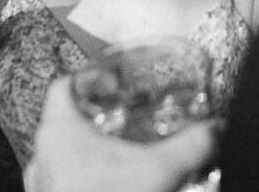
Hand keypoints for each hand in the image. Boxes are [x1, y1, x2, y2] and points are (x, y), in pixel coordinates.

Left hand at [24, 77, 218, 191]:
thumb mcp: (159, 171)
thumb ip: (192, 145)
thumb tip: (215, 129)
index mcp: (59, 132)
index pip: (63, 86)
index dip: (87, 78)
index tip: (109, 80)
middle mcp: (44, 156)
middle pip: (66, 121)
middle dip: (99, 119)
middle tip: (127, 119)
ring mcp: (43, 186)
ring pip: (65, 156)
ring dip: (92, 153)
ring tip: (123, 156)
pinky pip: (66, 184)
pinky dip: (88, 181)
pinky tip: (115, 187)